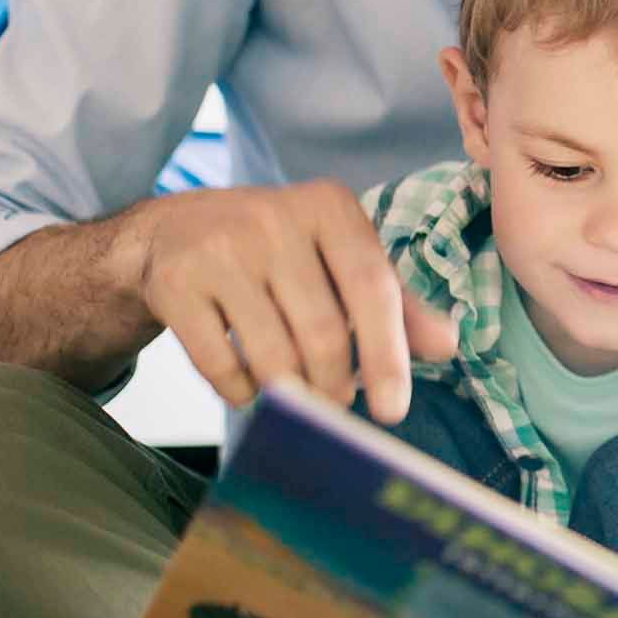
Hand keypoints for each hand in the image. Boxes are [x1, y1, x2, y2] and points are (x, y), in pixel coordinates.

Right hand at [135, 182, 456, 422]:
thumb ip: (396, 303)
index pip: (373, 288)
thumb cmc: (279, 252)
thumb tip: (446, 345)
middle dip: (336, 385)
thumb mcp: (340, 260)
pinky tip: (249, 390)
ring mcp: (219, 248)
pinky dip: (242, 392)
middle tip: (338, 407)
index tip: (393, 411)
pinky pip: (219, 363)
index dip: (387, 356)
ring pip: (272, 353)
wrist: (171, 232)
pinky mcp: (174, 282)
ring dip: (292, 393)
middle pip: (323, 330)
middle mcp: (274, 217)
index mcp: (329, 206)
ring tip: (300, 399)